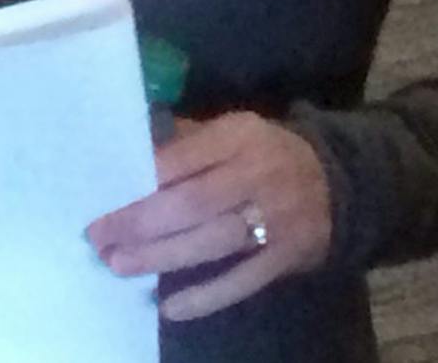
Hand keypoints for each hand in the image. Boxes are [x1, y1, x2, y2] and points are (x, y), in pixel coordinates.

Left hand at [85, 113, 331, 320]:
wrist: (337, 183)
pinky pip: (241, 282)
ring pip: (210, 243)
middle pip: (190, 204)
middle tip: (100, 236)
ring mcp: (274, 221)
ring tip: (119, 264)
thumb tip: (127, 155)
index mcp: (238, 137)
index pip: (180, 159)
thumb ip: (186, 142)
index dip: (140, 180)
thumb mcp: (232, 130)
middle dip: (140, 222)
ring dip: (161, 257)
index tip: (101, 195)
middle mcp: (256, 177)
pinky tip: (169, 306)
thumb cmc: (264, 153)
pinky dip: (205, 296)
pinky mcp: (286, 259)